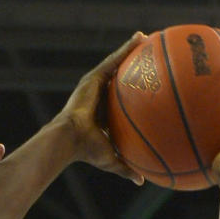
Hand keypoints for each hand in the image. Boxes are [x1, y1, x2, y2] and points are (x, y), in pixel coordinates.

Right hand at [58, 34, 146, 182]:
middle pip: (119, 77)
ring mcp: (95, 85)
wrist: (69, 139)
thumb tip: (141, 181)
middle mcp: (99, 96)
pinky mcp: (93, 78)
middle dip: (133, 67)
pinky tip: (141, 38)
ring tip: (147, 39)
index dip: (131, 94)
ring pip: (117, 63)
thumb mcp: (112, 160)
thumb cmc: (87, 152)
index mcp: (103, 114)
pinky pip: (114, 60)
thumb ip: (126, 168)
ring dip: (131, 51)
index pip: (120, 101)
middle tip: (150, 59)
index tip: (146, 88)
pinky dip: (127, 49)